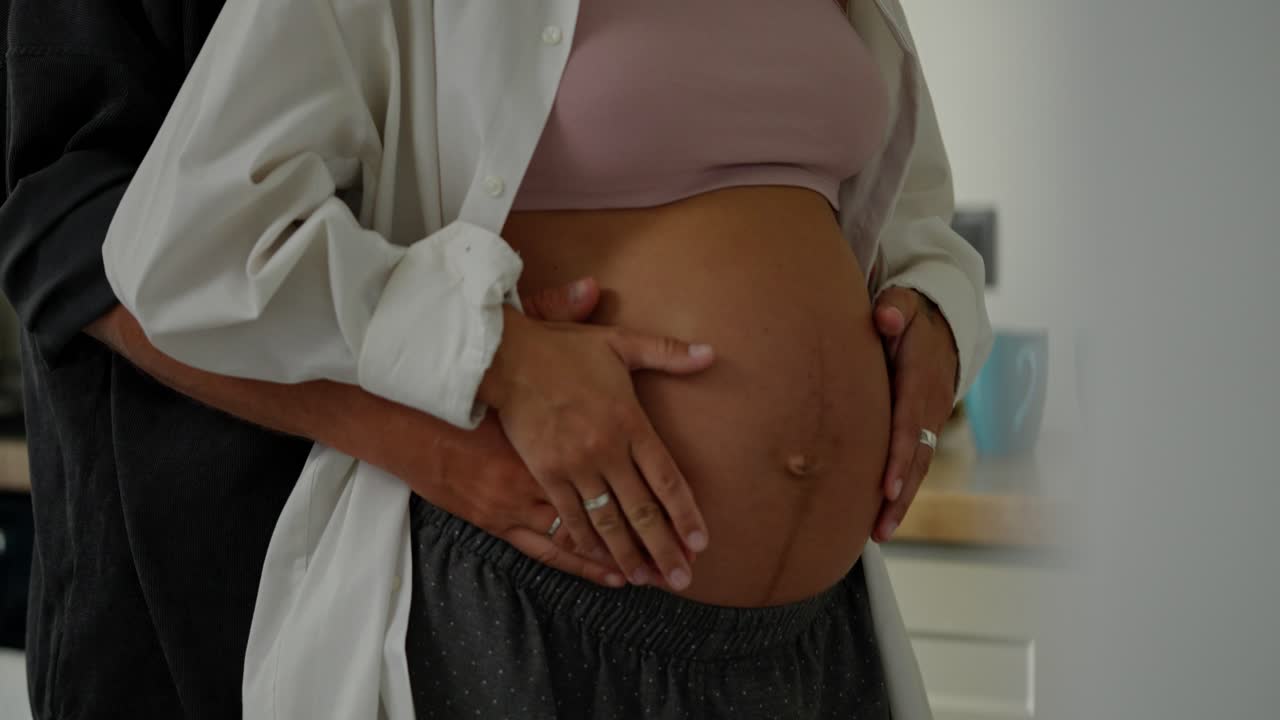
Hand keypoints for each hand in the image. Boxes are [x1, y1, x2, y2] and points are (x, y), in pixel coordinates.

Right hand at [479, 303, 713, 590]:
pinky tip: (603, 561)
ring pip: (608, 521)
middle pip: (643, 510)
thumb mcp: (619, 343)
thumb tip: (711, 353)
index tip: (701, 543)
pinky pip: (570, 517)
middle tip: (682, 579)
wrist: (505, 357)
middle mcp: (606, 450)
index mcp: (630, 422)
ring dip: (629, 555)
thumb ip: (668, 353)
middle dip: (664, 548)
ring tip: (647, 580)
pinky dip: (589, 543)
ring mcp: (574, 466)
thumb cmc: (563, 349)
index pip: (668, 479)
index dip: (686, 514)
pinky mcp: (544, 474)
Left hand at [871, 287, 958, 541]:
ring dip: (901, 503)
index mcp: (921, 380)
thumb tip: (884, 318)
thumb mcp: (904, 304)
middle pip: (917, 456)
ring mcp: (932, 421)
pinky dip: (902, 492)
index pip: (909, 423)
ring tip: (880, 535)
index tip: (888, 485)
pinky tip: (881, 518)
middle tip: (881, 527)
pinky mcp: (926, 431)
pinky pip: (915, 464)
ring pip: (918, 467)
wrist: (943, 325)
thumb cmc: (910, 316)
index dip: (899, 455)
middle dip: (901, 494)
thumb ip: (894, 310)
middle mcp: (931, 407)